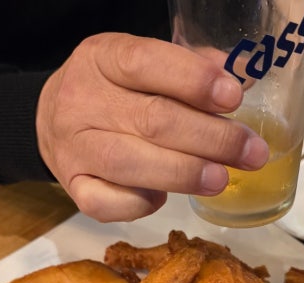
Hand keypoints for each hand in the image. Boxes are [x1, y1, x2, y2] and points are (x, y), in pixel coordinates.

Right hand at [35, 33, 268, 221]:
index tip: (233, 97)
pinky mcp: (72, 187)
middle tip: (251, 152)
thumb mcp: (145, 64)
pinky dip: (141, 204)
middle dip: (211, 139)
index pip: (145, 62)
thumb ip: (190, 69)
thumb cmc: (114, 91)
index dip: (193, 81)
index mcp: (102, 57)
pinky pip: (106, 204)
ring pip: (130, 164)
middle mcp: (81, 101)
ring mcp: (73, 148)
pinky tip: (164, 198)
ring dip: (184, 174)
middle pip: (151, 121)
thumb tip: (242, 80)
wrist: (52, 119)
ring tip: (222, 179)